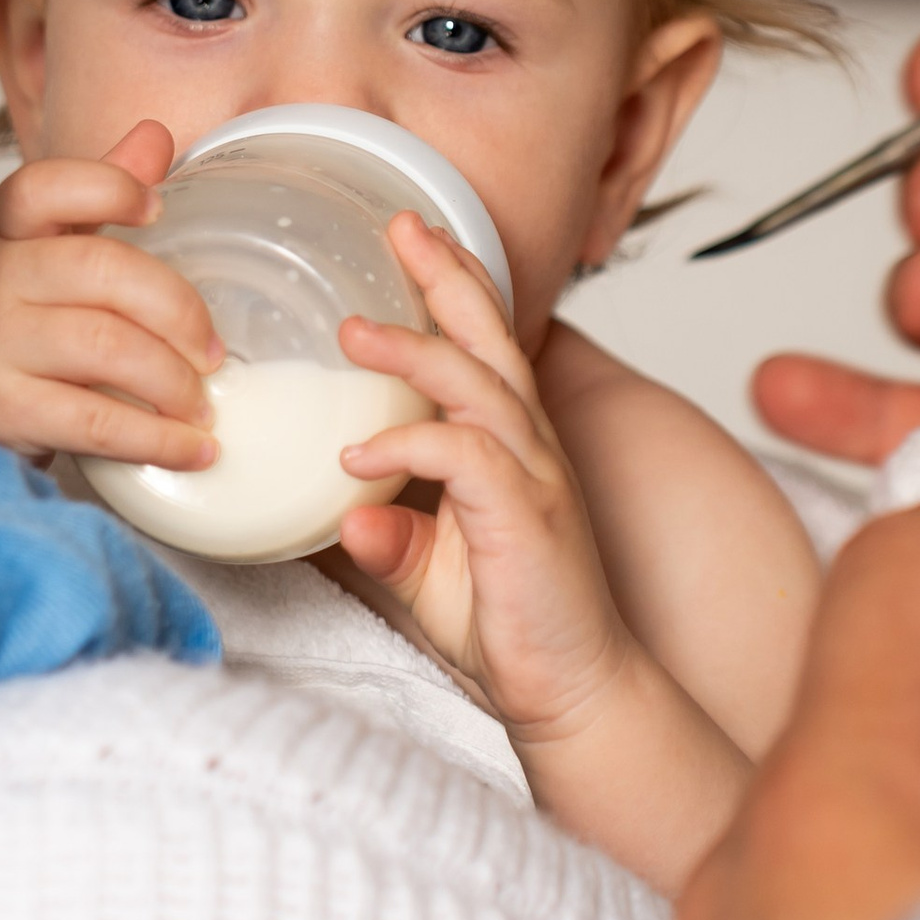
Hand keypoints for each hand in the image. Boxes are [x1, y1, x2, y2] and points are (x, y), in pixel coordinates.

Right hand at [0, 119, 222, 470]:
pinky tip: (191, 447)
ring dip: (173, 380)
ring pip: (105, 346)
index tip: (158, 210)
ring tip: (202, 405)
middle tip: (213, 352)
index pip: (43, 185)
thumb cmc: (16, 323)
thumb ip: (98, 193)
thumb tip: (155, 137)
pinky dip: (156, 438)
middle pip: (100, 269)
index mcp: (5, 231)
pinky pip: (95, 420)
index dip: (107, 187)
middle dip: (177, 310)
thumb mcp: (48, 250)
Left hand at [337, 214, 633, 737]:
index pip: (488, 346)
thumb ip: (390, 536)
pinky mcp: (526, 519)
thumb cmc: (513, 627)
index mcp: (512, 446)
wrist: (576, 694)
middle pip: (494, 339)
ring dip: (415, 351)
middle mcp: (530, 449)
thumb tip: (342, 510)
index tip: (417, 236)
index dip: (457, 286)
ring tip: (355, 332)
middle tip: (401, 225)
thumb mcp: (430, 572)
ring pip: (479, 386)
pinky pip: (465, 457)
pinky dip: (410, 442)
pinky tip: (359, 450)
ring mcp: (535, 480)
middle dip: (448, 276)